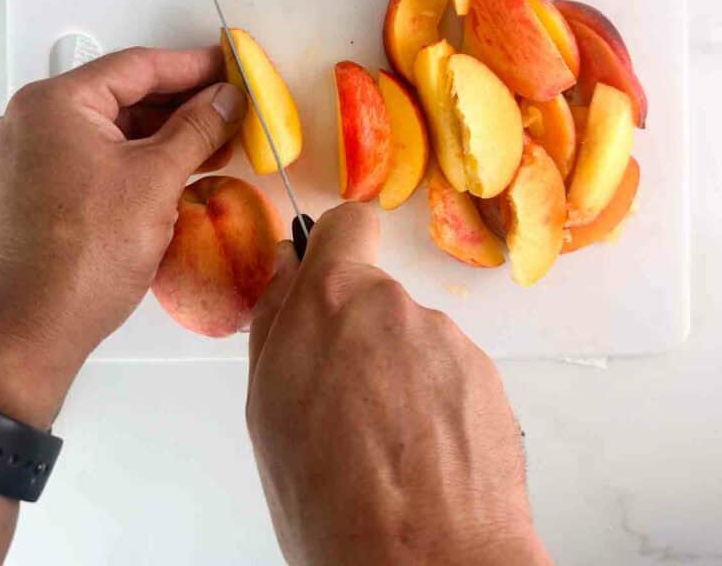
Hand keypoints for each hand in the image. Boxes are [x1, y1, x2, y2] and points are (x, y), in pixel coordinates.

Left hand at [0, 46, 245, 428]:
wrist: (30, 334)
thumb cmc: (82, 259)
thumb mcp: (156, 180)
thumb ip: (197, 128)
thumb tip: (226, 99)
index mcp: (53, 104)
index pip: (136, 67)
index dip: (192, 66)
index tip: (229, 68)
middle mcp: (32, 123)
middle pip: (122, 96)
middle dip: (182, 105)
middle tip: (230, 108)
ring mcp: (29, 158)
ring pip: (111, 130)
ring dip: (164, 135)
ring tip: (215, 143)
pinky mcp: (35, 191)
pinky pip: (95, 158)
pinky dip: (137, 160)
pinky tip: (177, 170)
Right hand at [246, 204, 550, 565]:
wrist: (426, 564)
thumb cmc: (328, 498)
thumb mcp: (267, 405)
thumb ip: (276, 320)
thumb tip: (287, 266)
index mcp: (333, 300)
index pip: (347, 225)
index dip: (337, 247)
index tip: (327, 284)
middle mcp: (395, 305)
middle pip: (375, 298)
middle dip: (359, 335)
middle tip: (345, 406)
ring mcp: (448, 340)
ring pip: (413, 340)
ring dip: (399, 375)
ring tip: (387, 447)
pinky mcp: (487, 376)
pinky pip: (451, 373)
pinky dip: (438, 403)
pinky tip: (425, 457)